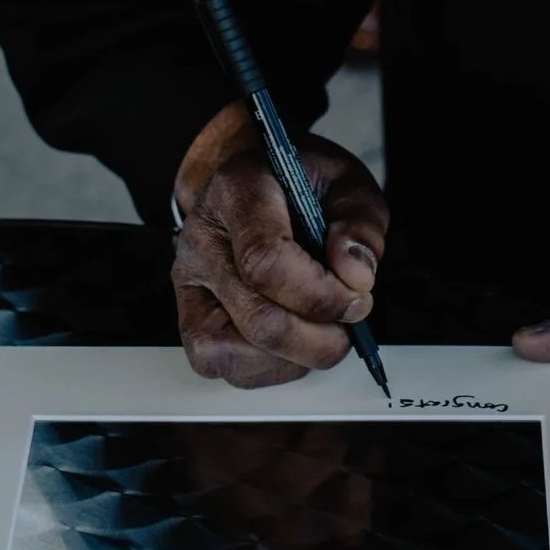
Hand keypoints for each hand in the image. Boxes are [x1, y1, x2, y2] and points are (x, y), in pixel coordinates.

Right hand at [171, 105, 388, 386]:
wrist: (254, 184)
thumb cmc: (301, 186)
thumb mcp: (347, 183)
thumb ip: (359, 224)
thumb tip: (356, 277)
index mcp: (237, 192)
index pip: (264, 259)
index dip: (320, 293)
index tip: (359, 296)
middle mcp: (201, 241)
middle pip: (256, 319)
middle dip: (320, 337)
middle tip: (350, 318)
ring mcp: (189, 284)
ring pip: (235, 354)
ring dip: (296, 357)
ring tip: (321, 326)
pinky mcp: (189, 319)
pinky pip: (221, 365)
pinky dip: (270, 366)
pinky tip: (294, 339)